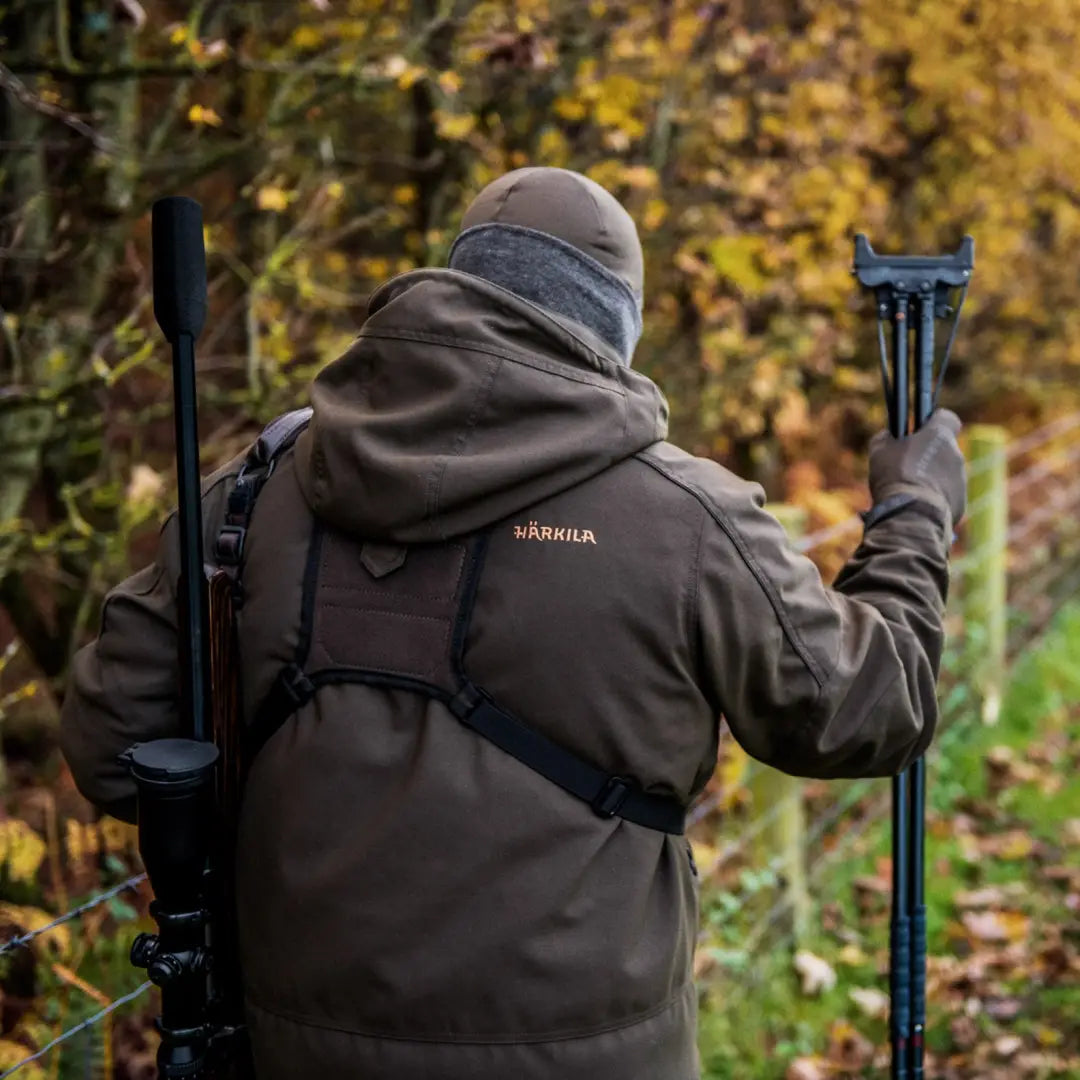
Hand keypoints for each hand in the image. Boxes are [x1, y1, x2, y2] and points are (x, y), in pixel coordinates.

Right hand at [868, 409, 965, 525]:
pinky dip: (933, 500)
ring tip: (908, 492)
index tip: (921, 429)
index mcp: (939, 435)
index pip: (946, 418)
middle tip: (906, 467)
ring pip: (945, 475)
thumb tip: (889, 436)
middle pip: (943, 450)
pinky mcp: (960, 504)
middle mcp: (956, 455)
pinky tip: (915, 507)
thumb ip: (887, 437)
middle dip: (928, 456)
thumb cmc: (895, 476)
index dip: (933, 422)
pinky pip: (946, 497)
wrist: (910, 514)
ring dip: (930, 480)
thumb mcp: (880, 450)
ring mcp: (961, 480)